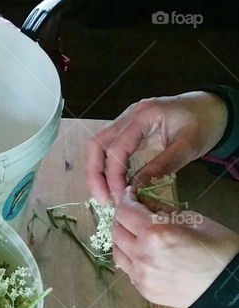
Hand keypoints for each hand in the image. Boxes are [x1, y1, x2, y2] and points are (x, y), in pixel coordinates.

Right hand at [85, 92, 228, 203]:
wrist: (213, 107)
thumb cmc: (204, 124)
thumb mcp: (188, 147)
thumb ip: (161, 167)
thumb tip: (136, 191)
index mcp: (144, 116)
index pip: (116, 149)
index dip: (113, 177)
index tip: (119, 199)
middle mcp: (130, 114)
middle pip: (97, 144)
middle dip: (95, 174)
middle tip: (102, 200)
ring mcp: (128, 119)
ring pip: (99, 145)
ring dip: (97, 171)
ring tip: (106, 195)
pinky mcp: (130, 128)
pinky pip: (110, 147)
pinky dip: (107, 166)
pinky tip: (114, 183)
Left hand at [112, 186, 238, 307]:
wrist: (228, 285)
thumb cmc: (218, 247)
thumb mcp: (193, 219)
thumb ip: (163, 212)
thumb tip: (146, 207)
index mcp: (156, 233)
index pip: (125, 211)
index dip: (127, 200)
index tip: (131, 195)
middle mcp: (142, 256)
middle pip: (116, 232)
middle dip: (123, 219)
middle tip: (133, 214)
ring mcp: (142, 277)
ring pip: (118, 253)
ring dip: (123, 240)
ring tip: (136, 234)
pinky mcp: (145, 291)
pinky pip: (129, 270)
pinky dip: (132, 259)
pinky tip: (145, 254)